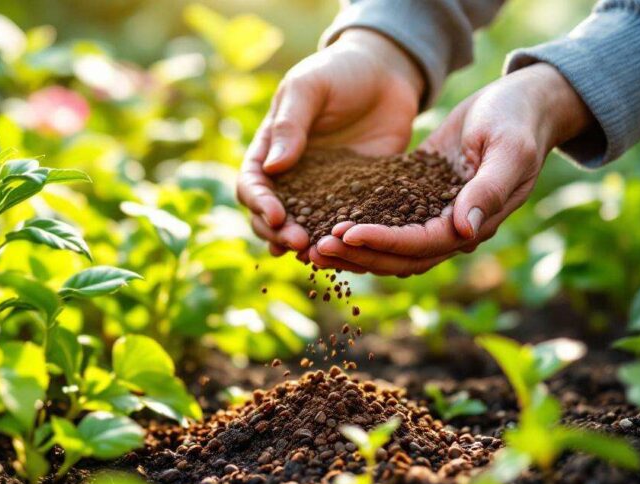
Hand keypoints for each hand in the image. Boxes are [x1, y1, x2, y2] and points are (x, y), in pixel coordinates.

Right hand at [236, 29, 424, 259]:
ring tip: (317, 256)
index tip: (277, 216)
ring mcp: (320, 190)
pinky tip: (345, 253)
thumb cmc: (339, 72)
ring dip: (305, 245)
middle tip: (299, 243)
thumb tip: (272, 167)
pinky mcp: (353, 197)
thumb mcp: (310, 87)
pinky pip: (341, 223)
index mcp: (268, 149)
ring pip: (303, 226)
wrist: (387, 74)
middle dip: (280, 233)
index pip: (252, 184)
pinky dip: (339, 240)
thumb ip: (290, 124)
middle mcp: (289, 176)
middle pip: (271, 216)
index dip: (260, 203)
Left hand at [310, 63, 593, 275]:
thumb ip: (489, 190)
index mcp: (474, 223)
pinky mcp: (417, 199)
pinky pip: (384, 222)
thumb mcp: (509, 149)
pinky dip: (357, 228)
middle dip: (358, 255)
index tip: (346, 233)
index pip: (421, 244)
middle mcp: (452, 229)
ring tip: (312, 246)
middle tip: (316, 247)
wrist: (521, 102)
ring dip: (352, 251)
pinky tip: (323, 221)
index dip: (383, 242)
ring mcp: (433, 217)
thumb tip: (465, 231)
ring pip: (387, 248)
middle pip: (398, 257)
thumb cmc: (518, 120)